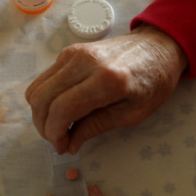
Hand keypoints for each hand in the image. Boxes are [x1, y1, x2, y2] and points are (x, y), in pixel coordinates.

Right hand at [25, 25, 187, 153]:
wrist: (158, 47)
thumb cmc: (153, 82)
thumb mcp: (132, 114)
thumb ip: (97, 127)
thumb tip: (69, 144)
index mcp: (107, 80)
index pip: (62, 109)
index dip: (55, 133)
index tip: (62, 148)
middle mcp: (85, 63)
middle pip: (43, 98)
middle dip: (44, 126)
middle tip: (57, 141)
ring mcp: (74, 53)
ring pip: (38, 88)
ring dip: (41, 113)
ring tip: (58, 128)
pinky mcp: (69, 51)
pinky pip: (45, 79)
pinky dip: (46, 98)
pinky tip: (60, 111)